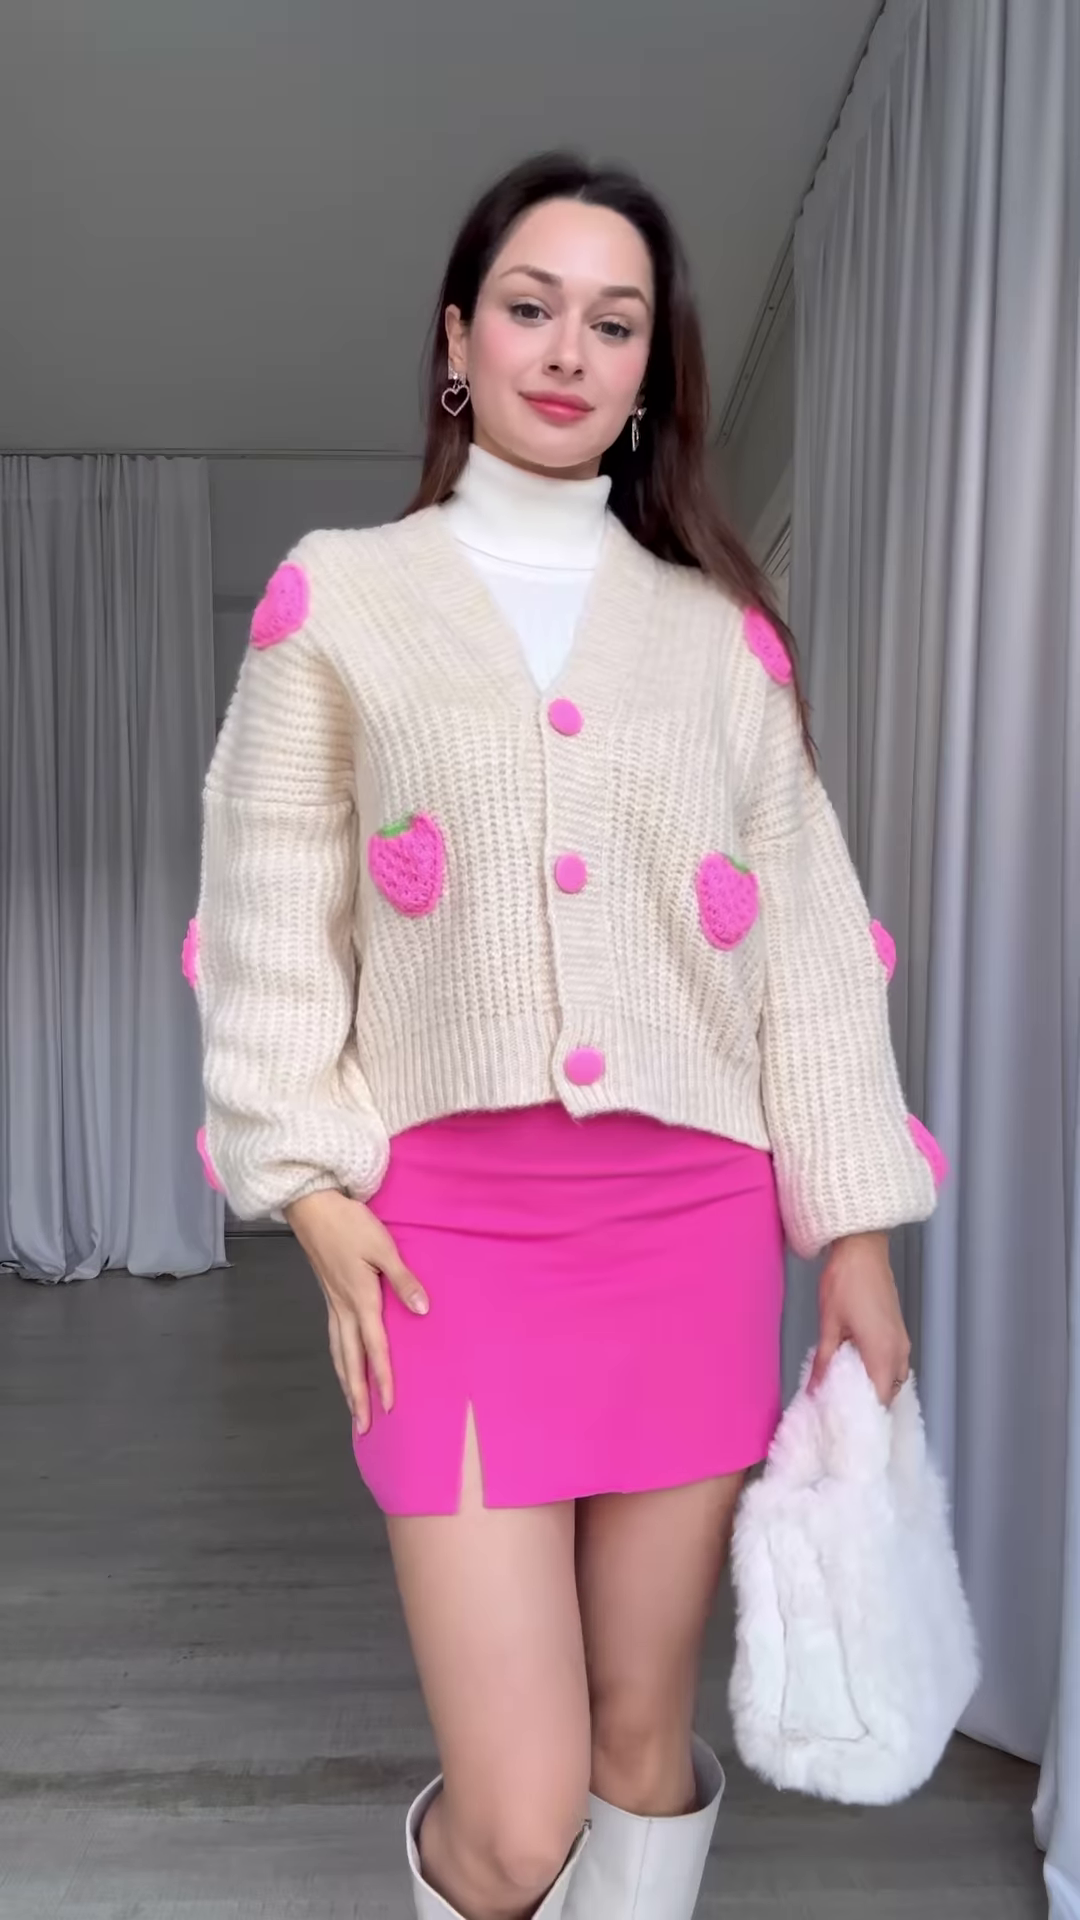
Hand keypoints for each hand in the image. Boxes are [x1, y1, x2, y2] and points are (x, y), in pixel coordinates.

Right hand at [284, 1189, 427, 1433]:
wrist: (311, 1206)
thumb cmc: (349, 1223)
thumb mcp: (383, 1247)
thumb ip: (403, 1280)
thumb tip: (422, 1310)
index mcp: (360, 1299)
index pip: (375, 1348)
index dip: (383, 1378)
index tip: (390, 1406)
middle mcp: (343, 1308)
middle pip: (350, 1360)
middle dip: (358, 1395)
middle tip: (364, 1426)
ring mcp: (332, 1302)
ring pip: (338, 1352)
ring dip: (346, 1381)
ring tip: (353, 1406)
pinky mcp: (328, 1294)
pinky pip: (334, 1337)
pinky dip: (339, 1358)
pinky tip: (343, 1361)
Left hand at [810, 1230, 910, 1406]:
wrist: (862, 1249)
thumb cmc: (845, 1283)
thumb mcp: (829, 1325)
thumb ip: (824, 1361)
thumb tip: (814, 1390)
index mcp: (883, 1354)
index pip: (881, 1400)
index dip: (866, 1417)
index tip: (847, 1427)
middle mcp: (899, 1351)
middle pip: (889, 1392)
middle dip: (869, 1404)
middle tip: (842, 1412)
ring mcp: (901, 1340)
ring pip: (893, 1377)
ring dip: (874, 1386)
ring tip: (846, 1393)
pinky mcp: (897, 1330)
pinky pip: (893, 1362)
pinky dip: (878, 1371)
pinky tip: (856, 1370)